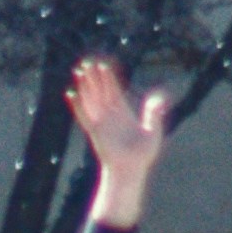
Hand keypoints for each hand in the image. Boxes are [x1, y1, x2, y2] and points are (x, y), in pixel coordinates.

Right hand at [67, 52, 171, 216]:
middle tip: (88, 61)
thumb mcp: (153, 131)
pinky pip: (84, 115)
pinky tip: (71, 93)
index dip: (108, 77)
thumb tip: (160, 98)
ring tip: (79, 71)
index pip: (114, 90)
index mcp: (123, 113)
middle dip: (94, 77)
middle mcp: (110, 115)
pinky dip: (77, 105)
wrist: (131, 171)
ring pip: (91, 99)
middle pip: (100, 91)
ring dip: (85, 86)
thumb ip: (154, 114)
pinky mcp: (95, 131)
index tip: (104, 64)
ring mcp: (101, 122)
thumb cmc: (143, 155)